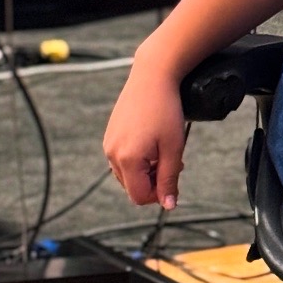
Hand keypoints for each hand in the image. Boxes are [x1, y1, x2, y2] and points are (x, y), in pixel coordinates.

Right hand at [103, 59, 187, 207]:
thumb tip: (168, 206)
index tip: (173, 179)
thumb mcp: (173, 148)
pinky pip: (122, 158)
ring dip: (146, 170)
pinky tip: (152, 142)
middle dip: (153, 181)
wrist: (152, 76)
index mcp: (126, 159)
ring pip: (127, 173)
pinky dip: (137, 158)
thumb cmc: (166, 110)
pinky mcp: (110, 134)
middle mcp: (111, 153)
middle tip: (172, 161)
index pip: (139, 196)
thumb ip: (169, 179)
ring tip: (163, 150)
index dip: (158, 195)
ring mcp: (108, 143)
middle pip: (132, 186)